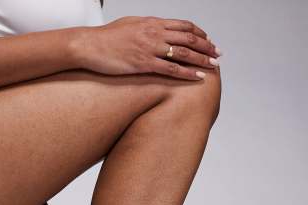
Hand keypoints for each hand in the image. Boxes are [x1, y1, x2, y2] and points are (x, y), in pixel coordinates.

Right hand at [75, 16, 220, 80]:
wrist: (90, 45)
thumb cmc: (106, 38)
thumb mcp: (130, 25)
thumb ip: (146, 28)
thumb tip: (156, 31)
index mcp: (152, 22)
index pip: (183, 26)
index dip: (199, 33)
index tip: (208, 41)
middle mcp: (154, 33)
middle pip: (188, 39)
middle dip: (206, 47)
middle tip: (217, 54)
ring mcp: (150, 49)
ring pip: (183, 53)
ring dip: (201, 60)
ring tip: (213, 67)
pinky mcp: (143, 64)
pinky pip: (170, 69)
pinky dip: (186, 73)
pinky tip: (197, 77)